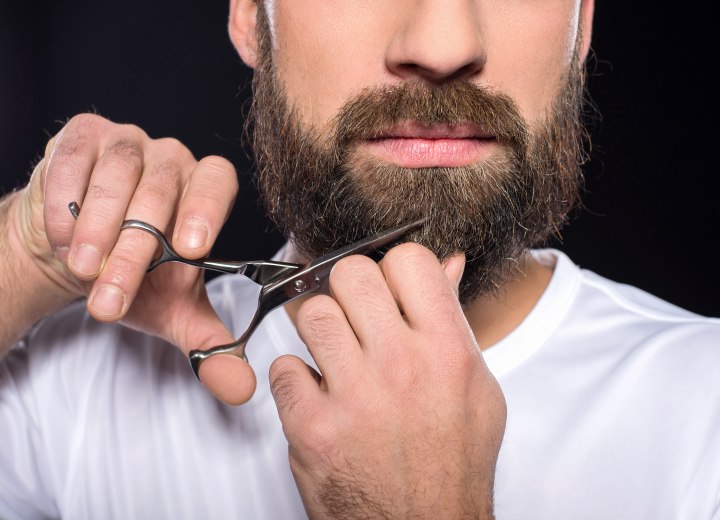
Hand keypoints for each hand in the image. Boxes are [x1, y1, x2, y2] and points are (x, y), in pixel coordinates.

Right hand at [9, 113, 254, 402]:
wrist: (70, 252)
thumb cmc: (130, 274)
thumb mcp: (170, 311)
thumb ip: (209, 343)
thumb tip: (241, 388)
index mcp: (205, 191)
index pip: (218, 184)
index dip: (206, 209)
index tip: (189, 249)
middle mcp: (173, 159)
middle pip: (162, 193)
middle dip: (135, 252)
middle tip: (111, 297)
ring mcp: (129, 142)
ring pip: (119, 174)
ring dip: (98, 229)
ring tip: (84, 270)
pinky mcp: (84, 136)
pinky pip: (76, 160)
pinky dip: (66, 201)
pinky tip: (62, 237)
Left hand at [269, 244, 506, 518]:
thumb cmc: (452, 461)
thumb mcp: (476, 387)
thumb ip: (454, 320)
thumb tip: (449, 264)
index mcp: (448, 350)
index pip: (408, 260)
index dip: (393, 268)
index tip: (388, 288)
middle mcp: (402, 367)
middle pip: (350, 274)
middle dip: (348, 289)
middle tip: (354, 317)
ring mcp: (354, 397)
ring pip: (310, 312)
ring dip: (319, 332)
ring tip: (335, 357)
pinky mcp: (312, 429)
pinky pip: (283, 368)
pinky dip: (296, 380)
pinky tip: (319, 396)